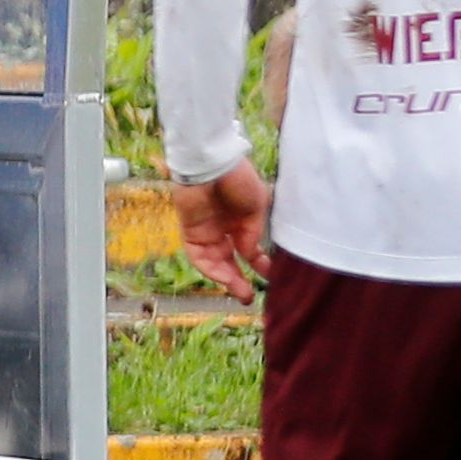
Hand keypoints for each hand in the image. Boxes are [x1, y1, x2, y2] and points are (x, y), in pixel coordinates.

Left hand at [173, 162, 273, 295]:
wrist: (215, 163)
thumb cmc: (238, 180)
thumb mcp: (255, 209)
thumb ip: (251, 234)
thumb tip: (250, 256)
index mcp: (240, 220)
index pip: (248, 250)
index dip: (258, 265)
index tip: (270, 278)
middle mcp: (223, 228)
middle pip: (228, 260)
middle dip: (238, 279)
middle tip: (249, 296)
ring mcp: (205, 229)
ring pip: (214, 261)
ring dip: (226, 278)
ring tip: (241, 292)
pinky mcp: (190, 229)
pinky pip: (198, 254)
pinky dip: (211, 268)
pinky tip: (225, 278)